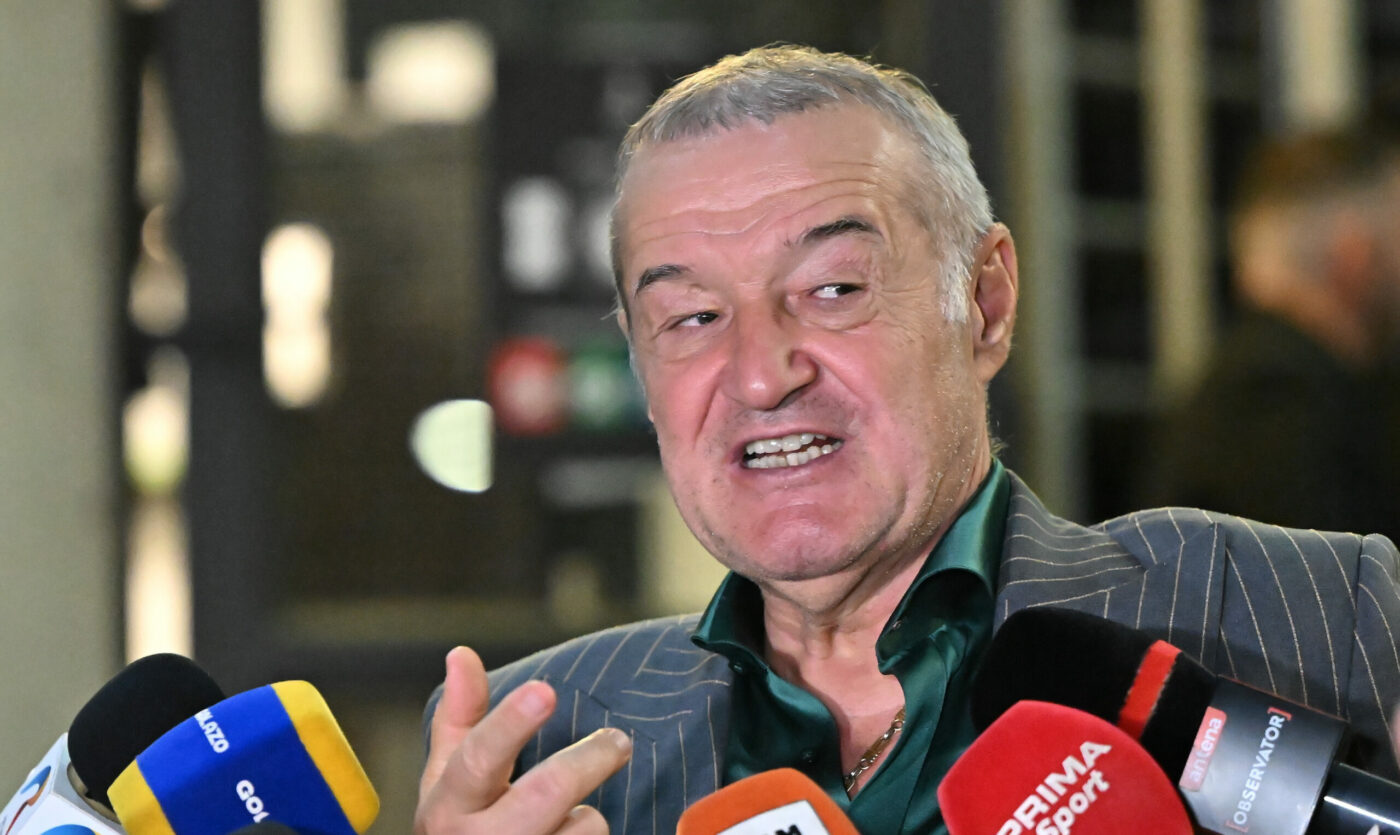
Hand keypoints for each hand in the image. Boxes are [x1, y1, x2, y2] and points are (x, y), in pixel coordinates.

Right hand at [416, 647, 632, 833]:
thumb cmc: (461, 832)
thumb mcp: (447, 784)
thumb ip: (460, 720)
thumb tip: (461, 653)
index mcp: (447, 807)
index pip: (477, 758)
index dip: (509, 724)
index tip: (544, 690)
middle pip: (547, 790)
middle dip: (590, 759)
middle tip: (619, 741)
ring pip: (583, 828)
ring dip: (589, 819)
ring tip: (570, 823)